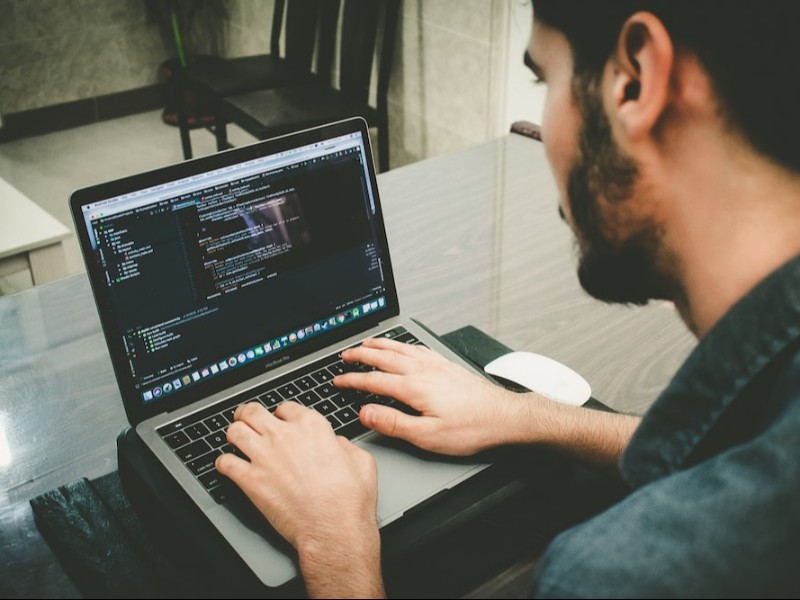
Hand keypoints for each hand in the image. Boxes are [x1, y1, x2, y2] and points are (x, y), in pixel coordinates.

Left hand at [215, 401, 377, 551]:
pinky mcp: (250, 480)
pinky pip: (224, 463)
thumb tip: (336, 443)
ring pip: (234, 431)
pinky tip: (228, 466)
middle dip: (247, 414)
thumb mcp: (361, 461)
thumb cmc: (349, 500)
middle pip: (253, 412)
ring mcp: (264, 456)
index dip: (281, 414)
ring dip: (234, 434)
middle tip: (246, 420)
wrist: (333, 529)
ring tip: (235, 439)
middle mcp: (285, 435)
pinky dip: (223, 463)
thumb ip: (344, 445)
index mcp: (312, 426)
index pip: (285, 407)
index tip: (279, 420)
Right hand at [334, 337, 522, 455]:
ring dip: (380, 345)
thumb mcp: (428, 436)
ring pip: (401, 349)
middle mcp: (424, 371)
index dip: (353, 380)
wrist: (505, 417)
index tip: (338, 380)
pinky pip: (418, 349)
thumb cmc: (471, 428)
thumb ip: (394, 423)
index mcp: (414, 388)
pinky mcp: (447, 366)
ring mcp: (437, 365)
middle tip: (345, 355)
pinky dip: (404, 345)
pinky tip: (403, 346)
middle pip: (384, 357)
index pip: (374, 380)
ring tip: (367, 343)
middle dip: (361, 355)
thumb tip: (366, 414)